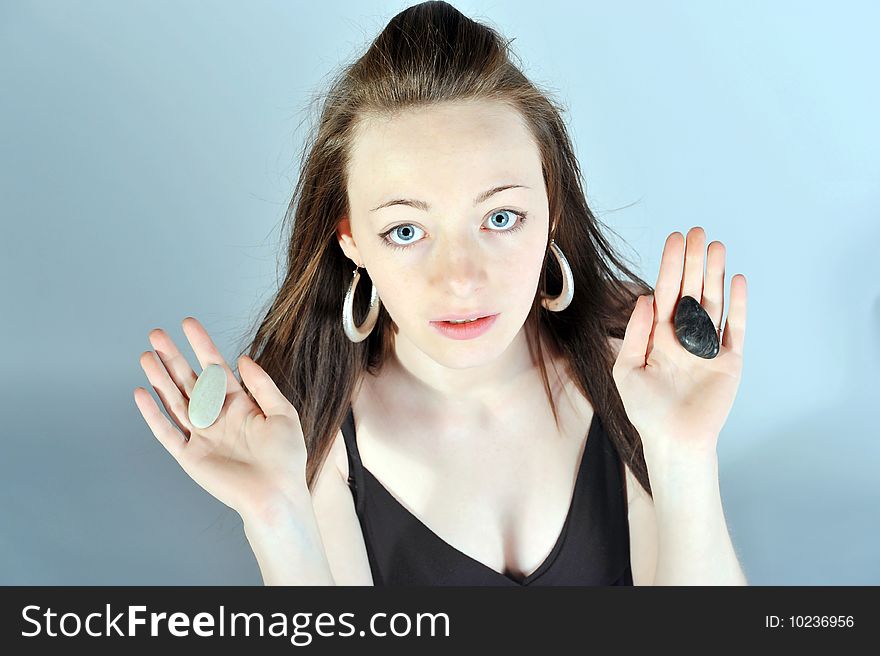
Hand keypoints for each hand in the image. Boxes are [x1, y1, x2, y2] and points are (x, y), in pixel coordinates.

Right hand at [134, 317, 308, 517]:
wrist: (276, 495)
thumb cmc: (286, 458)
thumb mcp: (282, 413)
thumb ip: (262, 385)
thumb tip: (243, 359)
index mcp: (240, 405)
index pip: (215, 368)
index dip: (201, 345)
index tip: (188, 324)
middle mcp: (217, 417)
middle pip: (189, 381)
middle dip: (172, 357)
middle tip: (156, 334)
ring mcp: (201, 436)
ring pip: (174, 401)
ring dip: (159, 378)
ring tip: (145, 356)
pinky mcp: (190, 456)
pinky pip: (166, 432)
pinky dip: (153, 414)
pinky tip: (142, 392)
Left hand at [612, 227, 746, 459]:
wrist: (673, 441)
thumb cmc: (645, 410)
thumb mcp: (628, 369)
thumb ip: (636, 333)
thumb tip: (645, 298)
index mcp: (659, 336)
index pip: (667, 293)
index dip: (670, 266)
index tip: (674, 239)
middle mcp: (685, 337)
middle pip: (692, 291)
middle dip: (693, 262)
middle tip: (697, 231)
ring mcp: (708, 348)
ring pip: (714, 303)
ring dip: (715, 275)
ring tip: (717, 246)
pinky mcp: (729, 362)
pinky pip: (735, 329)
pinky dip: (737, 305)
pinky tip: (736, 280)